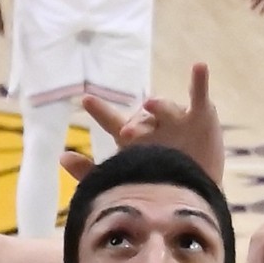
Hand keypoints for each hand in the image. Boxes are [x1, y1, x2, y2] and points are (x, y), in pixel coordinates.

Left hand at [60, 63, 223, 183]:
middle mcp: (154, 125)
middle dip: (136, 125)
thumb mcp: (123, 179)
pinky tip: (198, 66)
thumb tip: (62, 157)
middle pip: (142, 118)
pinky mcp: (201, 116)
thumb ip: (91, 172)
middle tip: (127, 134)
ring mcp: (177, 119)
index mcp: (134, 138)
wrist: (196, 196)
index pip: (113, 122)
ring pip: (165, 107)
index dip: (101, 111)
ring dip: (159, 106)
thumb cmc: (159, 185)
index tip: (86, 100)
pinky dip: (199, 80)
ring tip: (150, 104)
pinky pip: (200, 95)